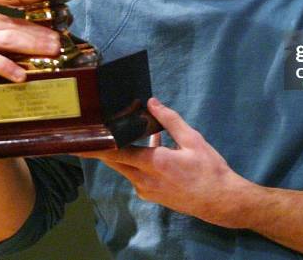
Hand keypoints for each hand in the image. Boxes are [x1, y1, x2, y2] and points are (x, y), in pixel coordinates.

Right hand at [0, 11, 59, 136]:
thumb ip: (31, 43)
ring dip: (4, 64)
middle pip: (2, 37)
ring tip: (23, 76)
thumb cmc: (1, 71)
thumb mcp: (16, 52)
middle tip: (52, 53)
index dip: (37, 33)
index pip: (14, 25)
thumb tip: (61, 41)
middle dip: (31, 44)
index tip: (57, 42)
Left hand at [81, 98, 252, 227]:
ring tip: (119, 131)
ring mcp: (146, 190)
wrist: (220, 200)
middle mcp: (144, 180)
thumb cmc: (208, 168)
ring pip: (125, 168)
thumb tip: (151, 102)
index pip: (116, 153)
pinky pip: (136, 174)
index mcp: (154, 164)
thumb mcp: (192, 139)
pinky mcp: (152, 195)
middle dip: (101, 148)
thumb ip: (170, 120)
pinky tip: (150, 145)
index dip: (98, 145)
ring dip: (121, 152)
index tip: (82, 138)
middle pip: (114, 162)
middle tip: (88, 132)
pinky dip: (136, 160)